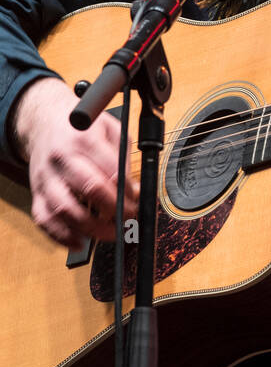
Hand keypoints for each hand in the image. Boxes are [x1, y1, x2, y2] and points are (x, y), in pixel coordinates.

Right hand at [12, 77, 140, 248]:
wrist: (44, 124)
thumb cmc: (80, 129)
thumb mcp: (109, 129)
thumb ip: (124, 157)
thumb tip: (135, 189)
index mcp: (83, 140)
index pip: (111, 170)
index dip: (128, 191)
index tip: (137, 200)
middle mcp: (62, 159)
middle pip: (90, 188)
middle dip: (115, 209)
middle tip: (129, 218)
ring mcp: (46, 178)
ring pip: (64, 208)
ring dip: (91, 227)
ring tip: (110, 234)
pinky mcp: (36, 193)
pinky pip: (44, 219)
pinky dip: (61, 236)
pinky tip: (79, 242)